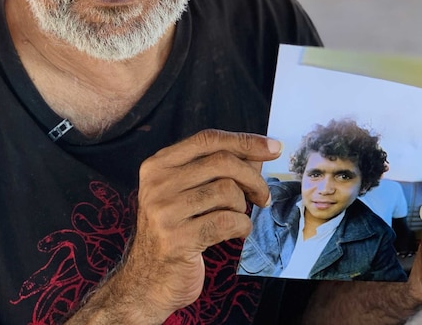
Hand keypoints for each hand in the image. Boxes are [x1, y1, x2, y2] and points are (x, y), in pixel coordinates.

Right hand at [116, 130, 281, 321]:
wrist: (147, 281)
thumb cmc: (175, 232)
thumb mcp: (187, 193)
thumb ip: (217, 169)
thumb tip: (259, 152)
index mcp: (158, 165)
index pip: (207, 139)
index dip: (244, 141)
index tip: (273, 147)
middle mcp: (157, 184)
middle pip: (222, 162)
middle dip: (253, 178)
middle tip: (263, 196)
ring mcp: (165, 211)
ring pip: (227, 191)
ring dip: (243, 207)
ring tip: (238, 217)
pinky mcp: (178, 239)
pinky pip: (228, 221)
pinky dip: (242, 226)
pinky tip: (238, 232)